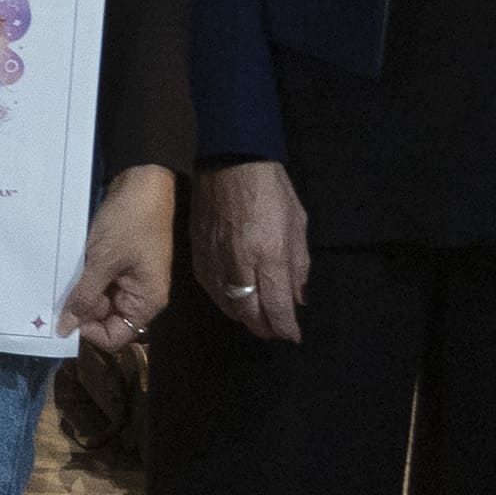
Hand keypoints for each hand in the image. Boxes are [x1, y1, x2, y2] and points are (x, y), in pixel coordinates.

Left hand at [55, 164, 175, 350]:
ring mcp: (128, 279)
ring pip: (97, 299)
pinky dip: (82, 278)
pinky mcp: (118, 264)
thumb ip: (84, 297)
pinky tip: (67, 269)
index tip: (67, 315)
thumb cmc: (130, 222)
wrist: (142, 181)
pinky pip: (97, 281)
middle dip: (81, 310)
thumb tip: (64, 330)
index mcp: (146, 302)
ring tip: (61, 279)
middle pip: (104, 319)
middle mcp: (139, 296)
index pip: (115, 337)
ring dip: (79, 292)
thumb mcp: (104, 261)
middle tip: (57, 294)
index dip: (90, 331)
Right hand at [188, 160, 309, 346]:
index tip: (293, 335)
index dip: (285, 327)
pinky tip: (233, 300)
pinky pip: (210, 288)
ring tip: (256, 319)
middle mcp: (240, 262)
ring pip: (227, 304)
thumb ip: (298, 264)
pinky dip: (224, 301)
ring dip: (244, 317)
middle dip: (264, 327)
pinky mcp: (197, 252)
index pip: (276, 306)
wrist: (230, 159)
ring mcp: (214, 258)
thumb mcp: (297, 223)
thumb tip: (297, 298)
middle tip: (274, 331)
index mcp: (269, 253)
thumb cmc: (271, 188)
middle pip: (249, 312)